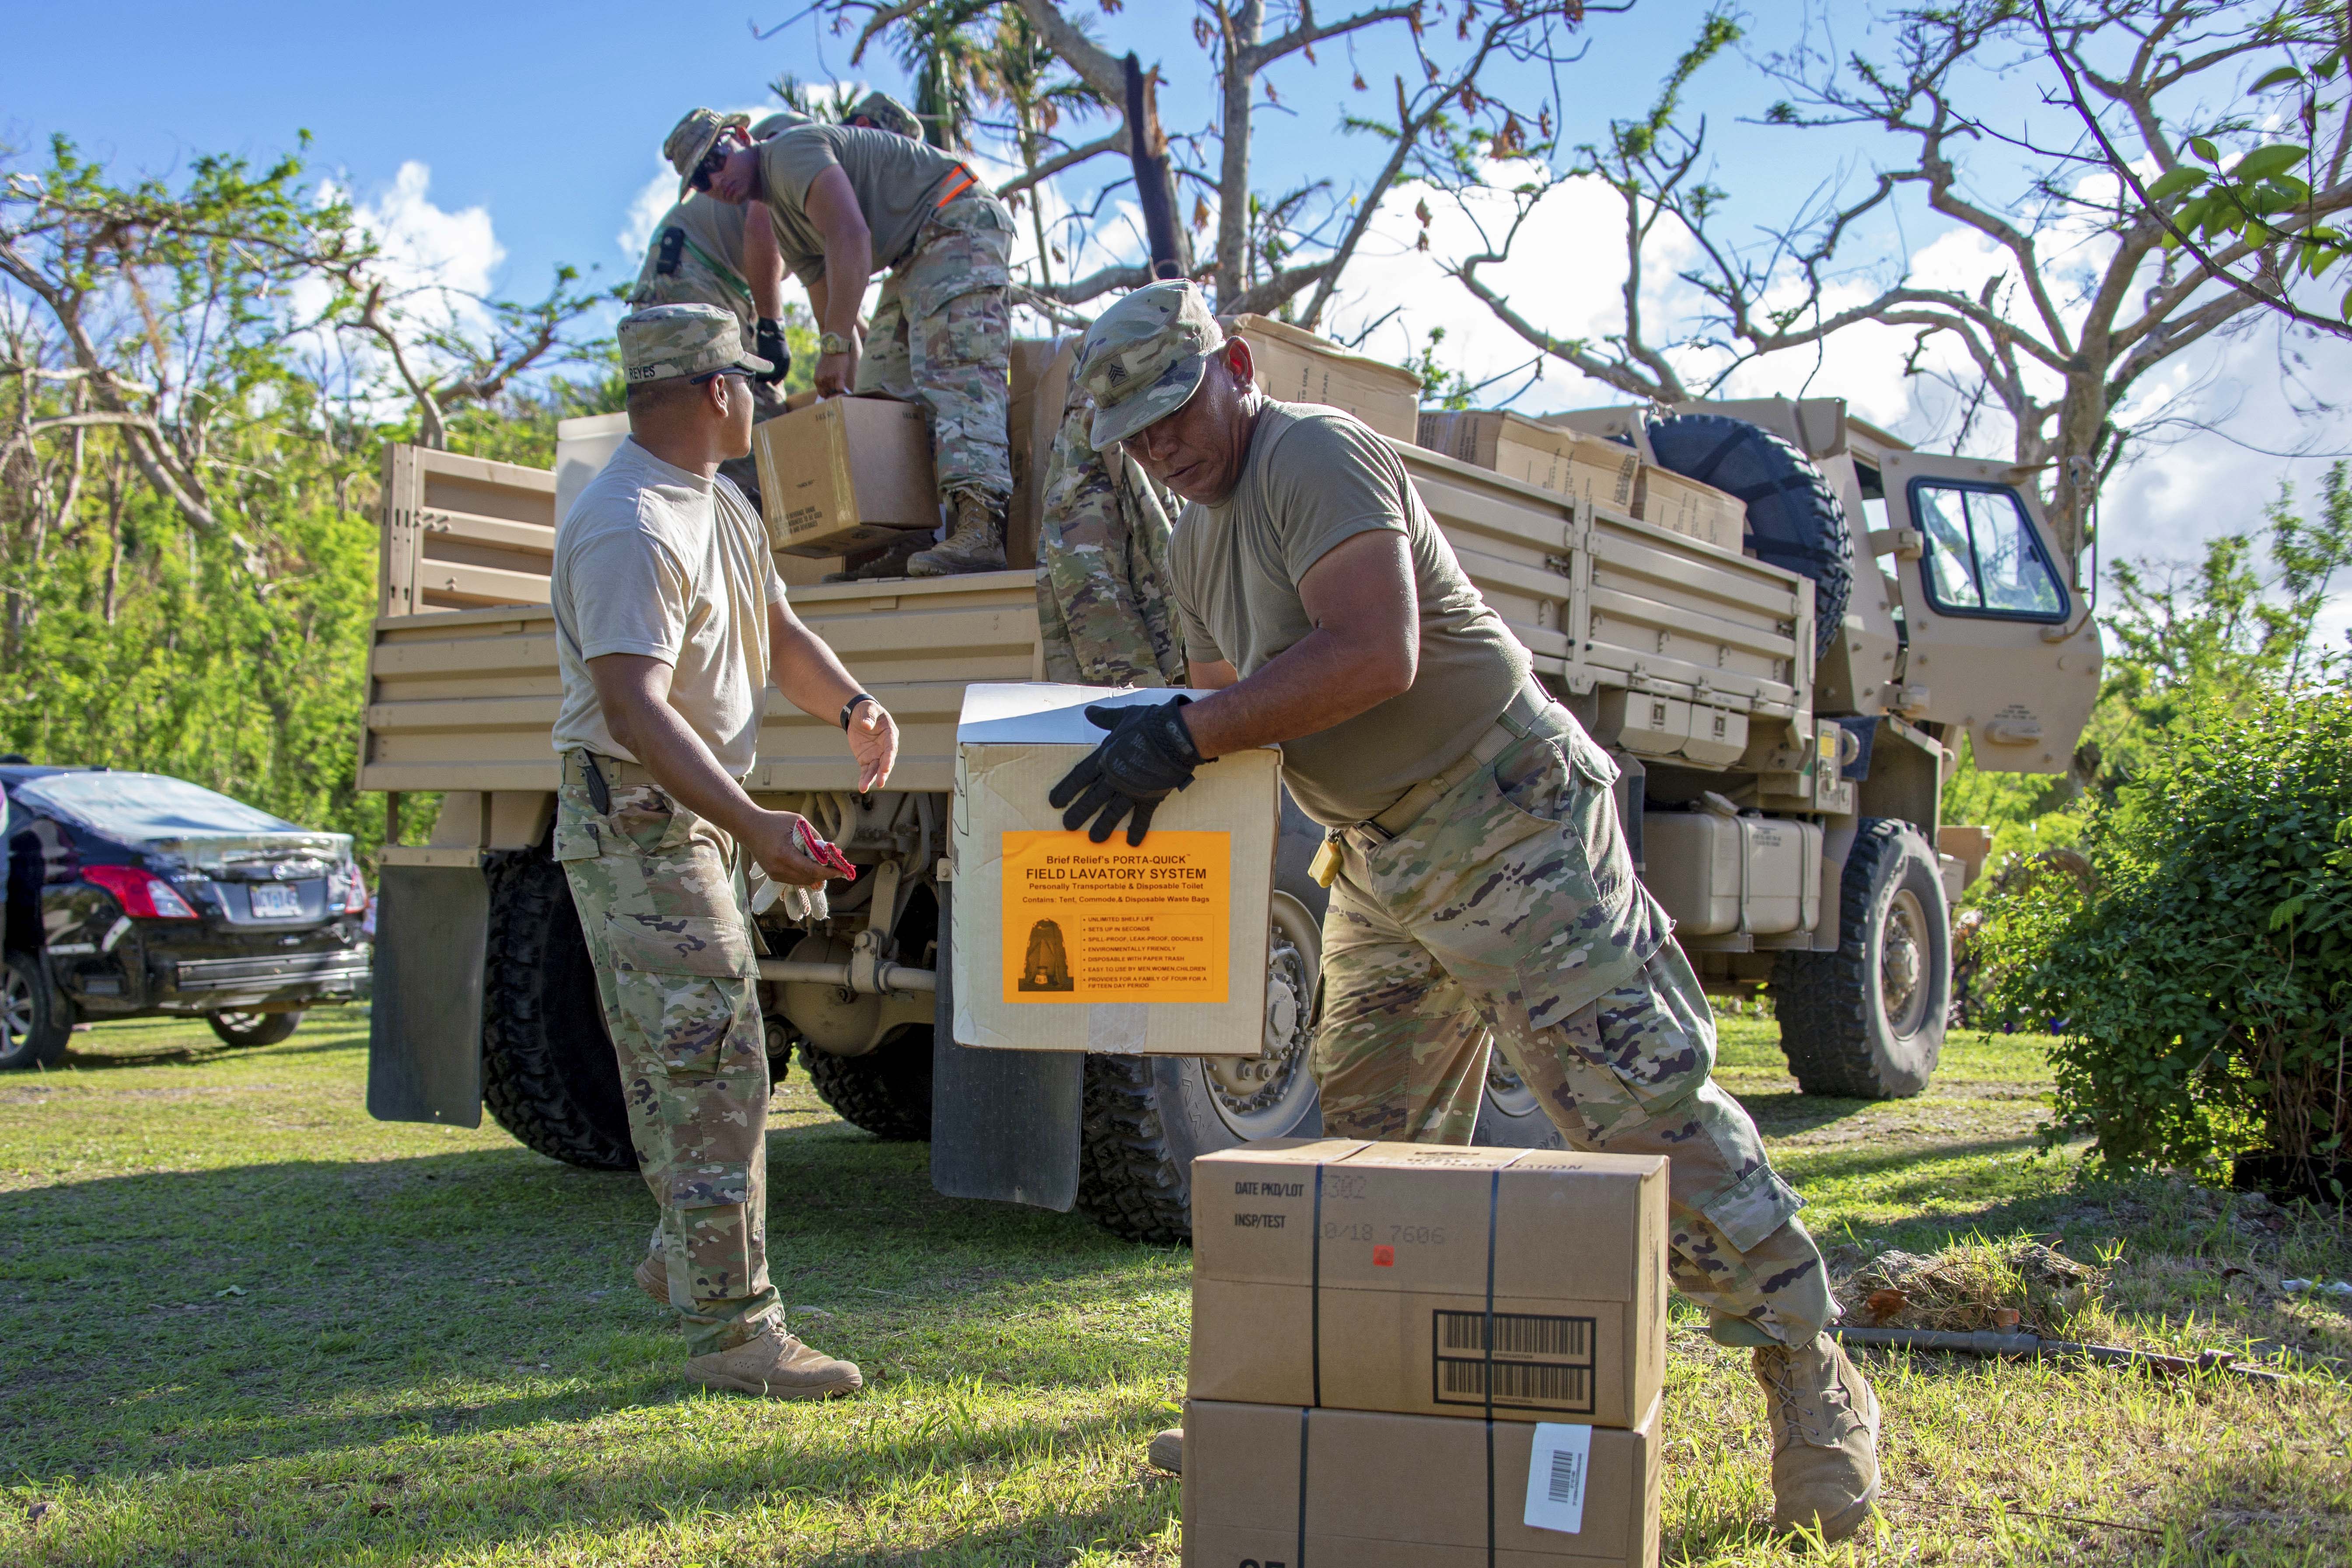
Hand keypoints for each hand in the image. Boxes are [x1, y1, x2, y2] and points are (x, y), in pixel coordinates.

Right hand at [741, 810, 830, 887]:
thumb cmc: (774, 821)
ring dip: (815, 876)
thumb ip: (814, 837)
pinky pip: (794, 880)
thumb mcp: (798, 822)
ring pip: (802, 882)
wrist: (749, 828)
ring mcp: (774, 874)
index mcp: (784, 854)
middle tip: (836, 868)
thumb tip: (830, 851)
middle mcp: (778, 868)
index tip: (841, 871)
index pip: (811, 870)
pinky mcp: (773, 876)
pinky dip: (805, 876)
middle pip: (808, 879)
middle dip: (825, 875)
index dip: (828, 873)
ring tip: (825, 867)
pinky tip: (811, 867)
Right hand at [753, 317, 789, 384]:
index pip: (784, 372)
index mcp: (787, 357)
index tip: (774, 383)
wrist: (771, 327)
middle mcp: (782, 357)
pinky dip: (758, 369)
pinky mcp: (765, 352)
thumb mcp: (781, 350)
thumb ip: (779, 359)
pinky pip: (762, 364)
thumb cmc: (774, 339)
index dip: (779, 379)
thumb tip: (773, 371)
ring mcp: (773, 355)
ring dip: (763, 375)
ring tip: (759, 378)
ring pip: (768, 369)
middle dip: (770, 379)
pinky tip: (755, 371)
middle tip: (765, 381)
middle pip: (776, 373)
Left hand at [815, 348, 856, 396]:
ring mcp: (830, 378)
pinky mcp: (839, 376)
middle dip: (833, 391)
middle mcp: (822, 380)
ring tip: (839, 379)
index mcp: (817, 379)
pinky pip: (840, 388)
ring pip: (835, 390)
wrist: (834, 348)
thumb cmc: (828, 359)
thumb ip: (821, 380)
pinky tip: (843, 383)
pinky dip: (842, 388)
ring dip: (838, 388)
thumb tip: (825, 391)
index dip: (827, 395)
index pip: (822, 394)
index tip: (831, 394)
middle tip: (836, 385)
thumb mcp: (820, 370)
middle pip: (829, 393)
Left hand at [846, 699, 897, 791]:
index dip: (889, 758)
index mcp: (890, 734)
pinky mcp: (867, 760)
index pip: (891, 748)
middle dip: (883, 772)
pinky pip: (866, 771)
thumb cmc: (867, 710)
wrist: (859, 716)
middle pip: (886, 762)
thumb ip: (868, 716)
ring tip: (864, 787)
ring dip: (871, 779)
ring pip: (876, 769)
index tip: (886, 767)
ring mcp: (876, 755)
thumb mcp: (868, 709)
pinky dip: (864, 779)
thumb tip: (867, 725)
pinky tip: (862, 787)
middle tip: (880, 782)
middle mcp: (885, 747)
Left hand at [1047, 697, 1203, 845]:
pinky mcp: (1151, 796)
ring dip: (1103, 826)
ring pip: (1112, 811)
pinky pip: (1142, 817)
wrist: (1176, 734)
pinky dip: (1137, 829)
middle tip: (1068, 826)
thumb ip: (1104, 718)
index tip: (1054, 802)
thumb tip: (1089, 712)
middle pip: (1092, 798)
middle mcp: (1115, 776)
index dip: (1066, 789)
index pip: (1080, 776)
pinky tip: (1132, 843)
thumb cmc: (1150, 723)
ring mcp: (1132, 788)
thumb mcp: (1123, 716)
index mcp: (1106, 756)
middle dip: (1079, 812)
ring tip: (1094, 839)